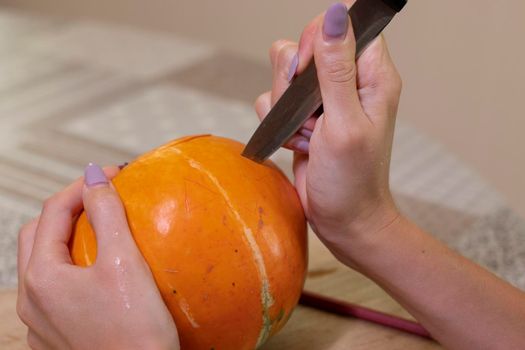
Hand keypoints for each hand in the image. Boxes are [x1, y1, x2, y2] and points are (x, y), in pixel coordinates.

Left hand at [17, 164, 178, 349]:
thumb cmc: (135, 330)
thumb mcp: (124, 262)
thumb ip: (107, 214)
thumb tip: (94, 177)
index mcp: (43, 278)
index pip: (53, 213)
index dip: (82, 186)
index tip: (112, 175)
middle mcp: (33, 302)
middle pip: (39, 236)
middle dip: (67, 210)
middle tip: (101, 197)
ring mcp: (42, 324)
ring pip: (45, 266)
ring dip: (68, 239)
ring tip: (101, 230)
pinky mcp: (59, 339)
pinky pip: (58, 293)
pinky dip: (75, 270)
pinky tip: (101, 274)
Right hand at [255, 2, 401, 265]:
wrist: (342, 220)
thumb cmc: (352, 180)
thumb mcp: (344, 123)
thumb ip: (335, 69)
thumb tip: (334, 14)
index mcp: (372, 76)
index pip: (345, 25)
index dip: (320, 40)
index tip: (310, 72)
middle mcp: (348, 82)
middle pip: (306, 47)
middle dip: (294, 81)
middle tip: (309, 114)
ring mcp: (323, 100)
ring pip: (284, 75)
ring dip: (285, 109)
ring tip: (308, 136)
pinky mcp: (303, 117)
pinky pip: (273, 102)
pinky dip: (280, 125)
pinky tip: (300, 146)